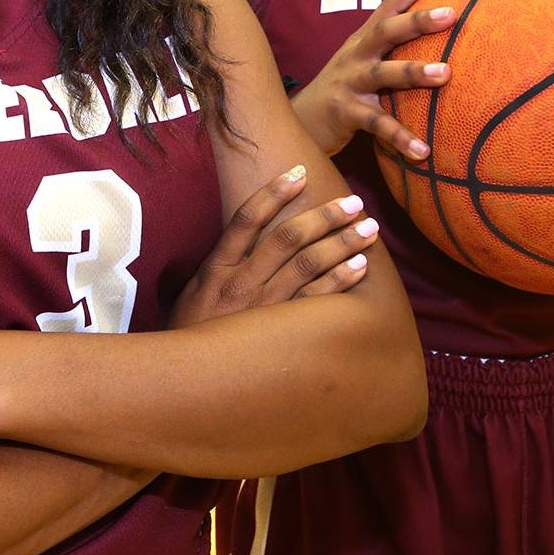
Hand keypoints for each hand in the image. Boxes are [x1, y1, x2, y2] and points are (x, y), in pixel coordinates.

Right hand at [170, 165, 380, 329]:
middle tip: (354, 203)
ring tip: (368, 229)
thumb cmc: (189, 337)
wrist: (185, 382)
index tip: (299, 172)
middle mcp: (241, 282)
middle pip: (287, 237)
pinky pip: (315, 301)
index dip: (274, 192)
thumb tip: (240, 241)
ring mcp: (262, 308)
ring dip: (341, 243)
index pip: (247, 218)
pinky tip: (360, 267)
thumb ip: (216, 269)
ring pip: (307, 264)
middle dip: (324, 216)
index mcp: (217, 268)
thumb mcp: (191, 296)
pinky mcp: (279, 332)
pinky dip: (339, 281)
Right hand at [290, 0, 455, 157]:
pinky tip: (424, 152)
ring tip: (446, 74)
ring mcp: (349, 83)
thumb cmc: (344, 89)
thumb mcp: (363, 62)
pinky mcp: (345, 113)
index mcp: (363, 39)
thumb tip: (445, 45)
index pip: (390, 5)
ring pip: (382, 73)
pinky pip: (377, 124)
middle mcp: (356, 55)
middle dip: (417, 20)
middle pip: (386, 31)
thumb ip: (393, 50)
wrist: (300, 121)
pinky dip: (401, 137)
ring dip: (414, 72)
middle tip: (451, 13)